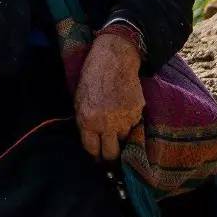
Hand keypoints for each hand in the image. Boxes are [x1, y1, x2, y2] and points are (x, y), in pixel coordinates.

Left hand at [74, 33, 143, 161]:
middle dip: (110, 155)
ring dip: (120, 135)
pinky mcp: (137, 112)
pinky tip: (123, 108)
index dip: (94, 155)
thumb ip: (84, 122)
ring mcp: (124, 119)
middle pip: (111, 153)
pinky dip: (129, 121)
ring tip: (115, 121)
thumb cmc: (91, 78)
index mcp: (87, 121)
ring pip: (124, 139)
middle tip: (109, 152)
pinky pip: (133, 125)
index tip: (97, 157)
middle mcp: (106, 124)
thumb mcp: (79, 100)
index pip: (92, 150)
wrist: (114, 60)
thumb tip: (90, 141)